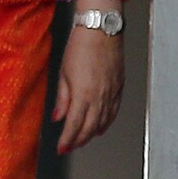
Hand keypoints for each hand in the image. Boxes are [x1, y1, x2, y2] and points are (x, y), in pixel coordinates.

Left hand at [54, 23, 123, 153]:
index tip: (61, 148)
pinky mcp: (119, 88)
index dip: (67, 140)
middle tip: (70, 147)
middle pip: (90, 128)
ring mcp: (111, 93)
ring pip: (103, 122)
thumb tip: (58, 116)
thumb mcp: (63, 72)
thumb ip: (62, 97)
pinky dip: (106, 123)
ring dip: (92, 134)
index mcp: (83, 94)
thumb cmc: (81, 46)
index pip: (74, 125)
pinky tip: (101, 127)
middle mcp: (99, 97)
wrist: (101, 30)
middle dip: (79, 140)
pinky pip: (113, 112)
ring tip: (82, 139)